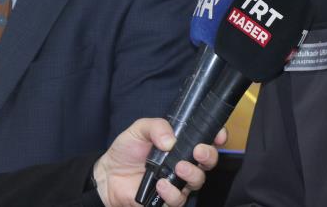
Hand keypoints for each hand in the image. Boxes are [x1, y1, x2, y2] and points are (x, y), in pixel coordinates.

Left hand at [92, 118, 226, 206]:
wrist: (107, 175)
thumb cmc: (126, 150)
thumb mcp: (139, 129)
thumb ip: (156, 127)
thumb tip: (171, 140)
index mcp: (181, 143)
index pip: (206, 138)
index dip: (217, 136)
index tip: (218, 134)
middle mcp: (184, 162)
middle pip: (209, 161)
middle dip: (209, 156)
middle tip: (199, 151)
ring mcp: (177, 182)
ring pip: (198, 181)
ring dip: (192, 174)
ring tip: (178, 167)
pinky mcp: (167, 199)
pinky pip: (179, 200)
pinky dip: (172, 192)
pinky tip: (160, 184)